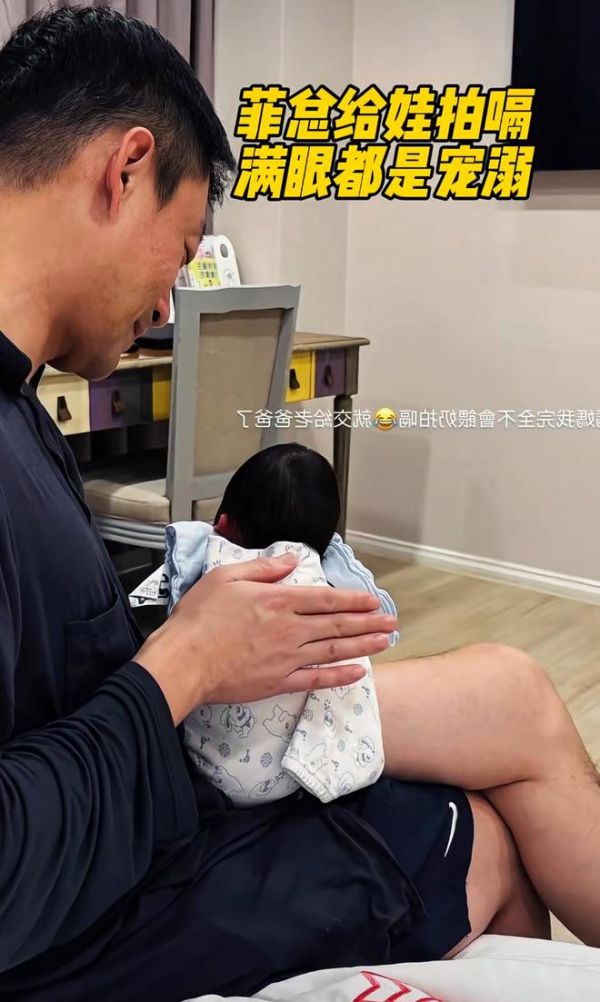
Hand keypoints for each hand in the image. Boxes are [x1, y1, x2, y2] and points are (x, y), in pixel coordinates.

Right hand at [136, 553, 396, 723]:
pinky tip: (359, 672)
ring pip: (334, 650)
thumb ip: (262, 568)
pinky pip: (317, 679)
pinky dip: (340, 676)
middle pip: (337, 625)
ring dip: (364, 645)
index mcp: (277, 601)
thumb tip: (289, 560)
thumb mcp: (226, 577)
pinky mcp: (279, 682)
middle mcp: (289, 629)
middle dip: (368, 622)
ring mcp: (287, 658)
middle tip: (392, 621)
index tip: (373, 600)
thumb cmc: (198, 619)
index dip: (352, 599)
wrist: (184, 661)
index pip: (325, 598)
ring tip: (386, 641)